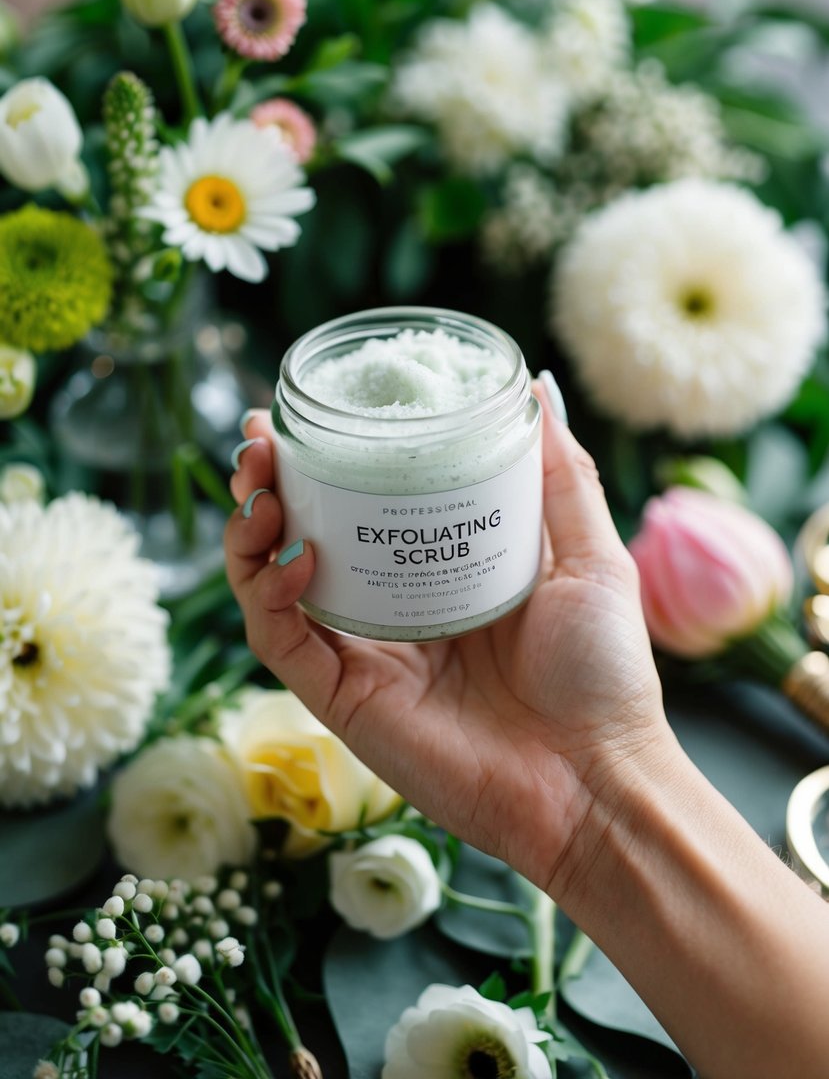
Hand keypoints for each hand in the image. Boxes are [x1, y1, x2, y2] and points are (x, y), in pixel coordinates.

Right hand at [224, 389, 669, 894]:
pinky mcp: (343, 701)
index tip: (304, 414)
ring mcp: (362, 656)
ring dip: (250, 532)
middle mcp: (391, 609)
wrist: (599, 781)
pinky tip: (298, 559)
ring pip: (272, 587)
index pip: (360, 506)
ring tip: (259, 489)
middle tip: (258, 445)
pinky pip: (283, 642)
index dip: (323, 460)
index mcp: (439, 572)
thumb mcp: (588, 556)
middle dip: (268, 485)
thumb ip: (561, 476)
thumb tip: (535, 388)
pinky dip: (271, 598)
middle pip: (300, 538)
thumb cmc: (604, 674)